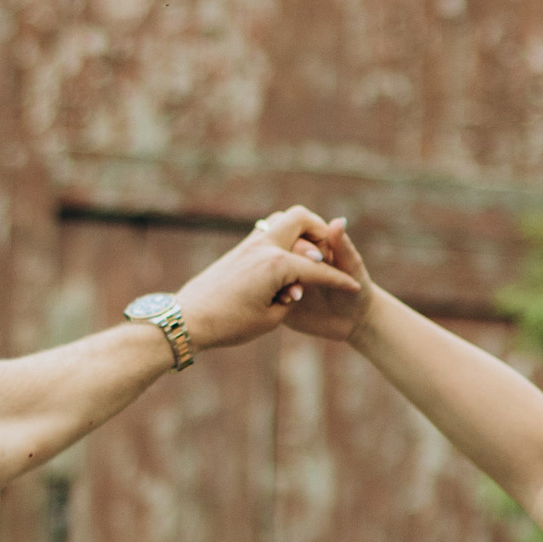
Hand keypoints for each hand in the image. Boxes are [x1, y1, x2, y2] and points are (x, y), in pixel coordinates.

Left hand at [173, 209, 343, 351]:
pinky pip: (268, 233)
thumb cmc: (230, 324)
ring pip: (281, 221)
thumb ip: (294, 296)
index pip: (316, 269)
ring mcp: (249, 244)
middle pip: (300, 217)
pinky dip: (283, 241)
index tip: (354, 290)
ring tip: (308, 257)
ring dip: (299, 233)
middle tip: (327, 253)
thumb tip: (298, 284)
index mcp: (276, 265)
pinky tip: (287, 263)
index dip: (338, 281)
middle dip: (319, 231)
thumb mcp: (271, 318)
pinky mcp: (239, 250)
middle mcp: (263, 247)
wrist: (189, 318)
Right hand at [270, 212, 374, 344]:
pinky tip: (285, 303)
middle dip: (286, 262)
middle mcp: (294, 258)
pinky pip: (268, 294)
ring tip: (296, 295)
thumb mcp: (351, 267)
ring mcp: (284, 278)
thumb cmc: (358, 289)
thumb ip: (342, 246)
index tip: (319, 259)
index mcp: (311, 244)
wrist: (353, 322)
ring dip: (278, 281)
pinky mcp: (279, 297)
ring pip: (270, 273)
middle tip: (301, 276)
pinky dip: (273, 297)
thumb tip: (339, 220)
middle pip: (278, 251)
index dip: (304, 245)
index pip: (297, 234)